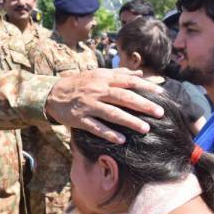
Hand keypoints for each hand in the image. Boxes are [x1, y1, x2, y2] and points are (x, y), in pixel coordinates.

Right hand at [45, 68, 163, 143]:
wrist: (53, 94)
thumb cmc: (80, 83)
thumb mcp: (98, 74)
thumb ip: (120, 74)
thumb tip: (140, 73)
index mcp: (104, 79)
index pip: (128, 82)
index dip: (145, 86)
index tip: (161, 93)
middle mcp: (98, 91)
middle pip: (124, 98)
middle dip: (143, 105)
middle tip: (160, 113)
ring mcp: (89, 105)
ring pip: (112, 113)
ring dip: (130, 121)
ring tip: (145, 129)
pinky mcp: (80, 119)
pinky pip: (96, 127)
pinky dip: (108, 133)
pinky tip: (121, 140)